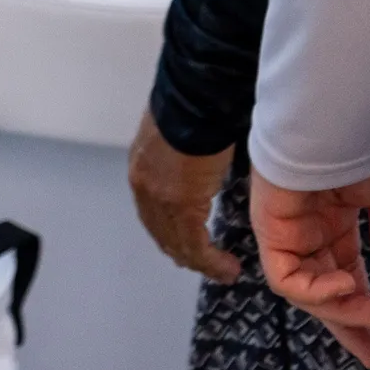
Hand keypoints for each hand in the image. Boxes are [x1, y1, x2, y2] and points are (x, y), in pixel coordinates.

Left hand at [128, 113, 240, 280]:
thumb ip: (186, 156)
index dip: (171, 232)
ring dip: (200, 262)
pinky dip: (210, 262)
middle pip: (162, 233)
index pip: (153, 213)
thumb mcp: (184, 134)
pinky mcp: (179, 207)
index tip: (189, 243)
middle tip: (206, 264)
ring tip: (222, 270)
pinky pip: (194, 246)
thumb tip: (202, 165)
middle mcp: (144, 189)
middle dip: (184, 251)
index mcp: (142, 170)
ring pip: (177, 244)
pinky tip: (226, 267)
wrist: (196, 98)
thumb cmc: (195, 106)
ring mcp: (159, 199)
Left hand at [251, 155, 369, 369]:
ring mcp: (287, 234)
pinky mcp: (270, 232)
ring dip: (338, 310)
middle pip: (322, 294)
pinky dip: (315, 291)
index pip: (346, 276)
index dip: (360, 309)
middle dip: (346, 324)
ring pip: (306, 292)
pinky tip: (346, 286)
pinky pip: (287, 278)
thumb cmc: (362, 148)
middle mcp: (309, 233)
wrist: (336, 120)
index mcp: (335, 223)